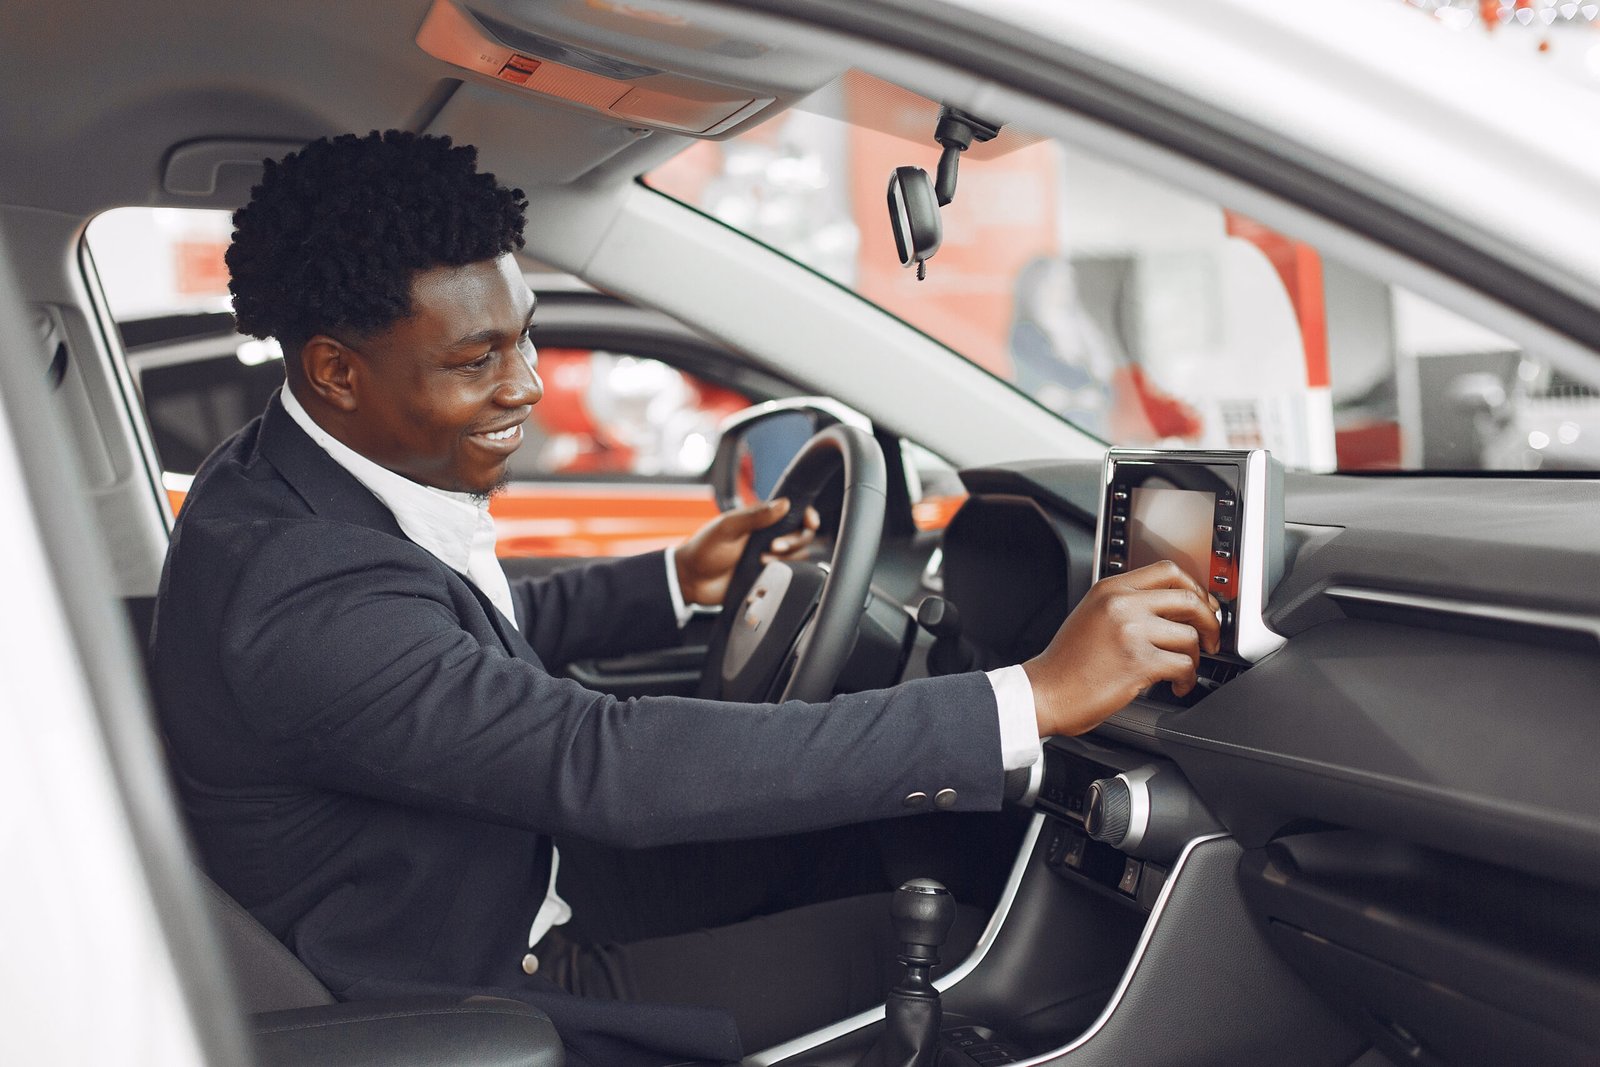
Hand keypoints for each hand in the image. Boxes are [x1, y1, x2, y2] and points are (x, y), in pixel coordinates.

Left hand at [675, 497, 820, 606]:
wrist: (692, 580)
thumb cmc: (704, 548)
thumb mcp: (727, 527)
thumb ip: (755, 515)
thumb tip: (784, 504)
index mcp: (761, 520)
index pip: (794, 513)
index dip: (807, 516)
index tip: (810, 522)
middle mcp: (769, 537)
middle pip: (801, 536)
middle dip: (793, 540)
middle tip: (772, 547)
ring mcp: (769, 558)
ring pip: (797, 557)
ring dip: (784, 559)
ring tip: (760, 561)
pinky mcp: (767, 577)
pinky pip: (787, 576)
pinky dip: (780, 574)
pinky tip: (762, 573)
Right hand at [1023, 561, 1220, 736]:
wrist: (1045, 692)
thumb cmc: (1067, 664)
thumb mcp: (1092, 616)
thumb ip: (1125, 605)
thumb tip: (1171, 611)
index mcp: (1110, 590)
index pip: (1168, 571)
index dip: (1195, 588)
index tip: (1203, 605)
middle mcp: (1121, 605)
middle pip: (1188, 599)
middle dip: (1209, 621)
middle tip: (1211, 638)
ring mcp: (1131, 632)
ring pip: (1189, 636)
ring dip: (1195, 658)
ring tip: (1182, 670)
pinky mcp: (1139, 662)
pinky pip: (1184, 665)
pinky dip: (1187, 679)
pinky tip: (1176, 685)